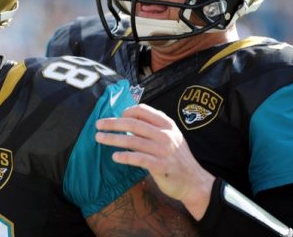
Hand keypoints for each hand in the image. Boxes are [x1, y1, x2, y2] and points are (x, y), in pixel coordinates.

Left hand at [95, 103, 213, 219]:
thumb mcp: (170, 137)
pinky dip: (125, 157)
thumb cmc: (177, 158)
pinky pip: (138, 159)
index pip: (143, 110)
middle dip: (113, 123)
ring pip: (132, 140)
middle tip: (98, 124)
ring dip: (112, 138)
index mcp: (167, 124)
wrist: (194, 182)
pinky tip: (114, 157)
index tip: (117, 116)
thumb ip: (153, 128)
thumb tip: (127, 121)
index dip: (126, 111)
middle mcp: (165, 134)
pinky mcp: (160, 166)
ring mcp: (163, 150)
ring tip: (99, 138)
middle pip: (133, 123)